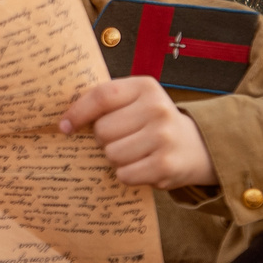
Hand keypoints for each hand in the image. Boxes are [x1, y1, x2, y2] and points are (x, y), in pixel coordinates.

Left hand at [62, 77, 214, 189]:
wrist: (199, 147)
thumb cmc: (154, 123)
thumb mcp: (136, 102)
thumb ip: (106, 103)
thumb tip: (64, 122)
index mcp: (146, 87)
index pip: (101, 96)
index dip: (78, 112)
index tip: (65, 126)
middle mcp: (157, 108)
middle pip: (102, 130)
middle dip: (105, 139)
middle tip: (125, 139)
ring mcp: (163, 137)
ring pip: (111, 154)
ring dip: (116, 158)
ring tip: (136, 152)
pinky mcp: (166, 165)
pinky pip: (124, 174)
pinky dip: (128, 174)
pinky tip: (143, 166)